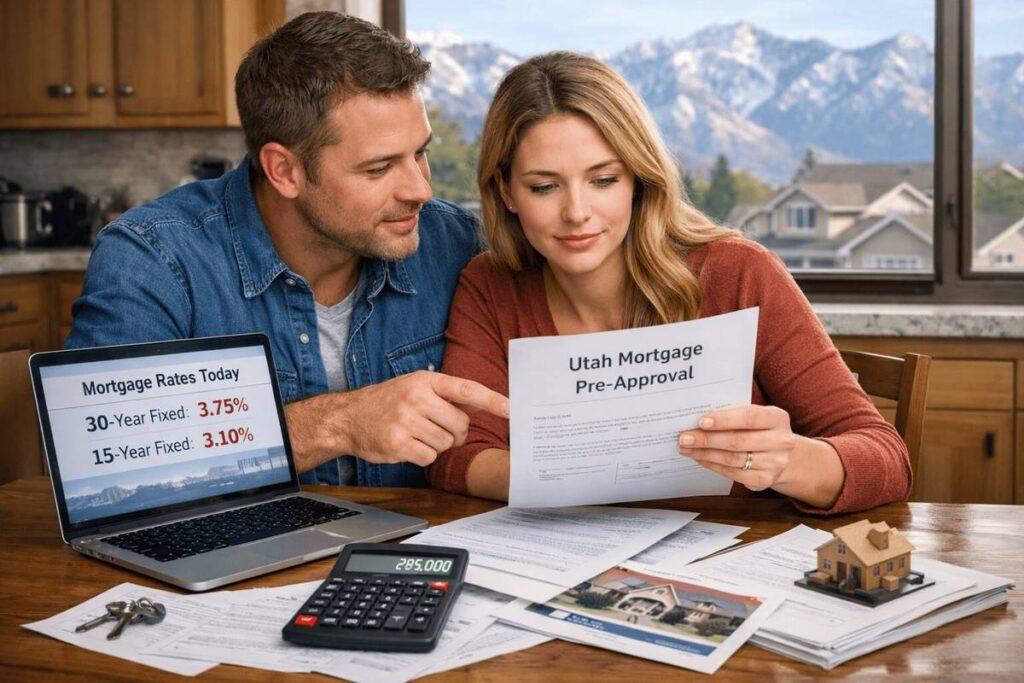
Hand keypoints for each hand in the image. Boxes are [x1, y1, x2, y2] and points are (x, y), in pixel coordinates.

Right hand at [287, 371, 508, 470]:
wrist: (348, 417)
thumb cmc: (388, 402)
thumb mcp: (416, 387)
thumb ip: (449, 395)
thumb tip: (483, 402)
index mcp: (426, 381)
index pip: (467, 390)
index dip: (493, 401)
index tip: (512, 410)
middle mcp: (417, 397)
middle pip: (460, 425)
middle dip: (455, 433)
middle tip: (437, 429)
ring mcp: (406, 420)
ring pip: (446, 443)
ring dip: (437, 445)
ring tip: (418, 435)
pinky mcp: (397, 443)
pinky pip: (430, 456)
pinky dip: (424, 455)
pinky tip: (409, 446)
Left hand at [677, 405, 796, 490]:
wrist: (784, 455)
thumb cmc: (761, 430)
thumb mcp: (755, 417)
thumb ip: (733, 414)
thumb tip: (697, 419)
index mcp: (778, 418)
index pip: (749, 417)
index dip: (724, 420)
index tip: (701, 421)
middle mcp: (781, 441)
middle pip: (738, 441)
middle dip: (707, 439)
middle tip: (684, 438)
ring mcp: (775, 463)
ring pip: (733, 459)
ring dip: (705, 454)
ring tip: (686, 448)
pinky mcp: (764, 480)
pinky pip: (733, 474)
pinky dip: (713, 465)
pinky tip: (700, 459)